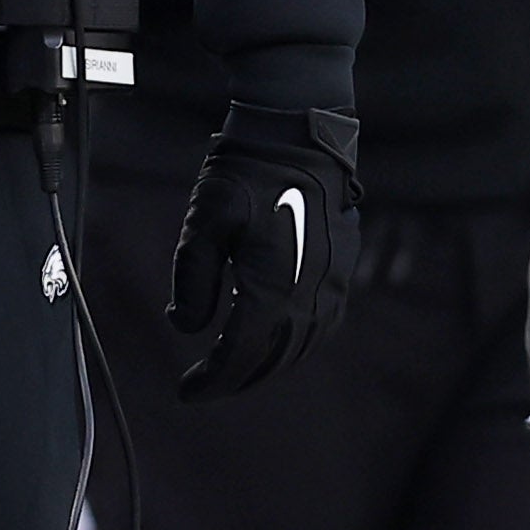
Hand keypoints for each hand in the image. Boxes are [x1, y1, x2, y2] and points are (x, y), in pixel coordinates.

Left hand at [167, 105, 362, 401]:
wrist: (298, 137)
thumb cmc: (245, 175)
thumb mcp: (202, 224)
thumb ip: (192, 281)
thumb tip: (186, 326)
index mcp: (272, 288)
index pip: (239, 356)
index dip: (212, 381)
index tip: (186, 392)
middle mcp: (310, 295)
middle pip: (271, 360)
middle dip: (235, 379)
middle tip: (204, 384)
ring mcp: (333, 285)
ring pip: (300, 348)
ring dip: (265, 365)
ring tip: (233, 367)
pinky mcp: (343, 272)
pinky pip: (322, 326)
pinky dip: (294, 344)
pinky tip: (273, 340)